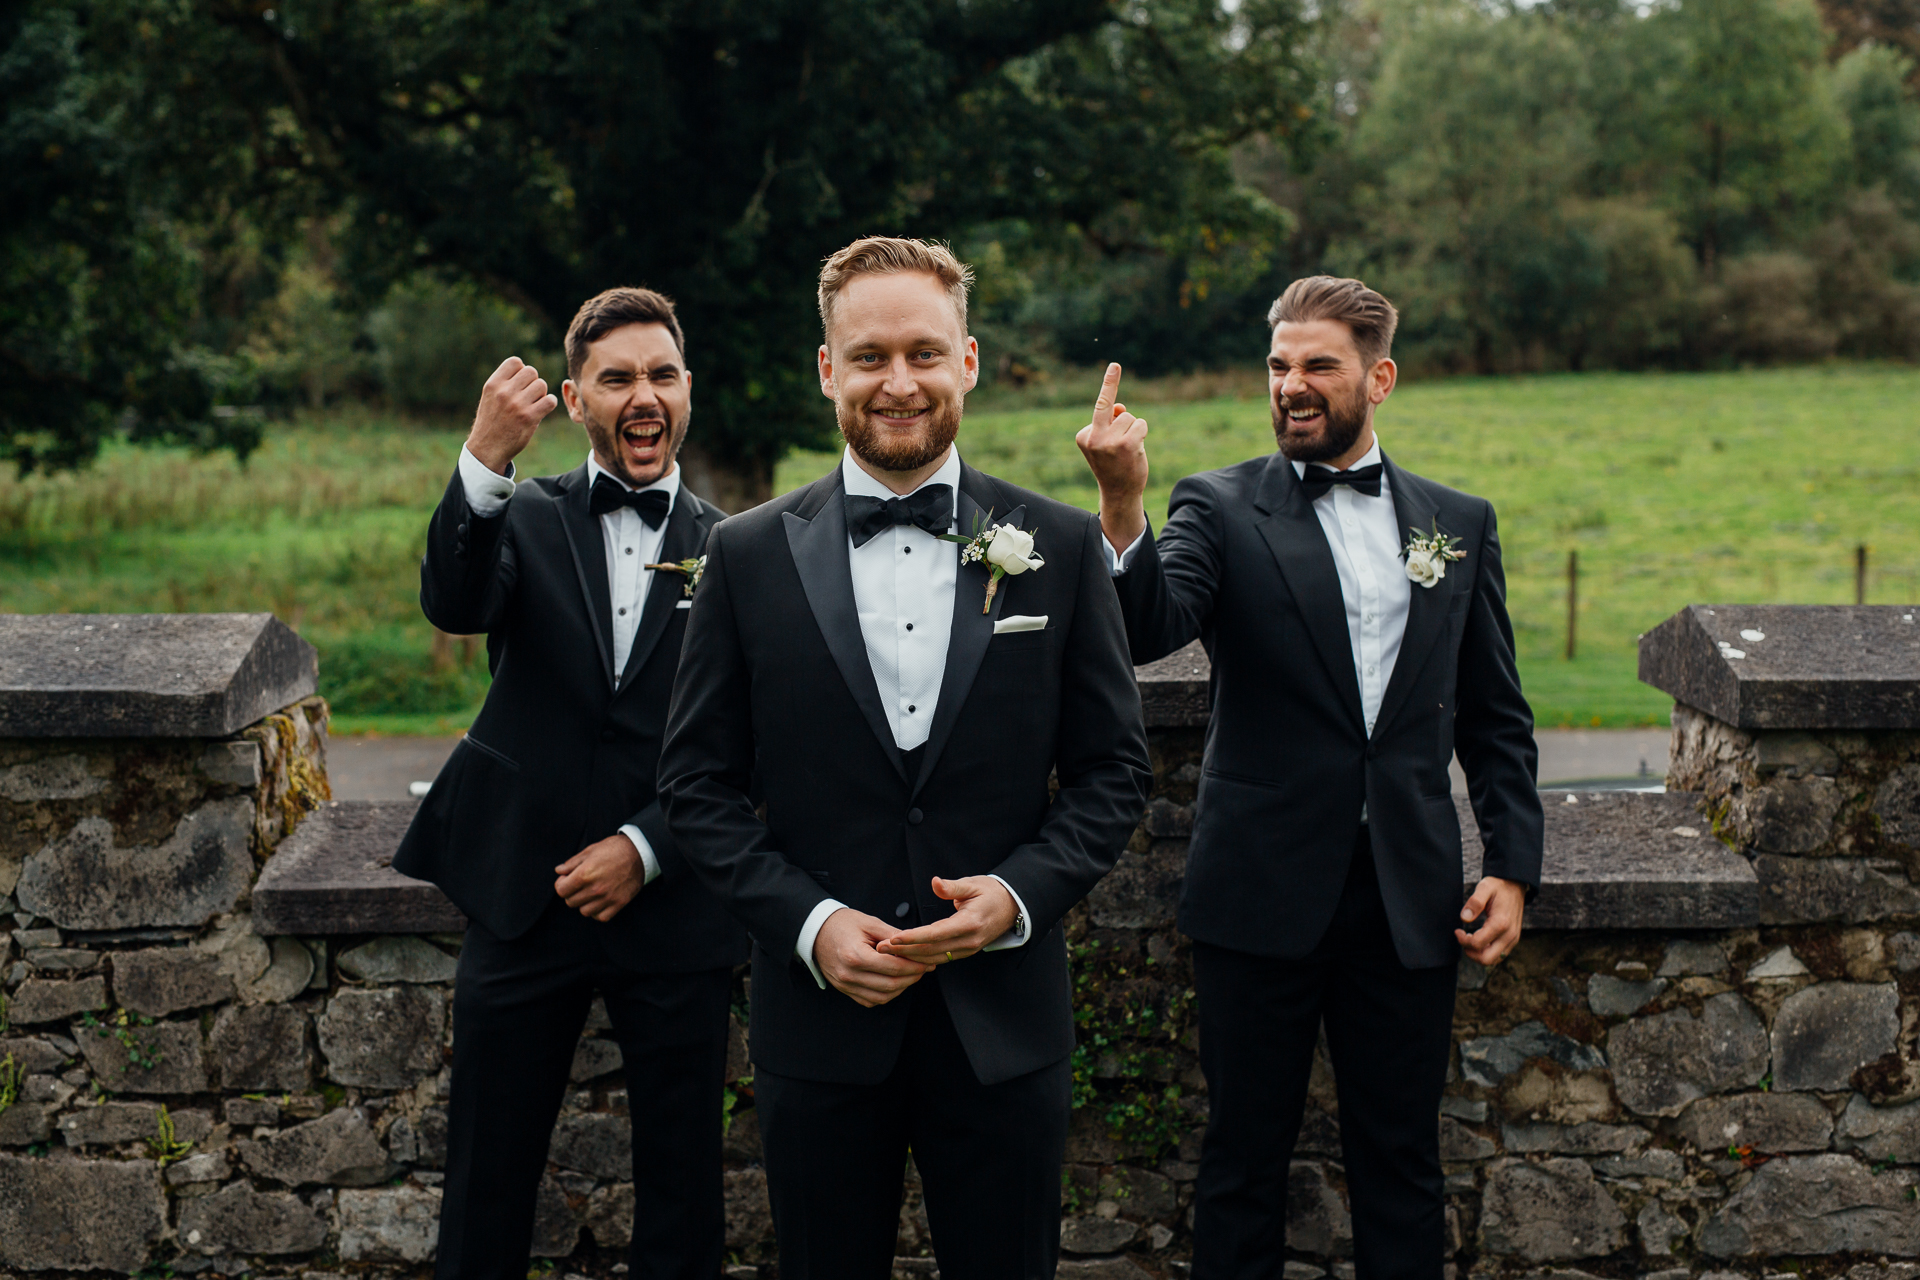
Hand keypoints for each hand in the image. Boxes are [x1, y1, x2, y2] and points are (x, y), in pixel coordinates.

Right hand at [466, 356, 556, 474]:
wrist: (487, 448)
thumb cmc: (491, 421)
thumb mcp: (490, 397)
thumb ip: (505, 382)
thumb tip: (526, 369)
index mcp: (493, 384)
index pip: (515, 362)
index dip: (521, 370)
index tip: (520, 383)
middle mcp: (504, 392)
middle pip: (531, 372)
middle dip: (533, 382)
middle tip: (529, 395)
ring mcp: (517, 405)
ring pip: (542, 385)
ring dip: (541, 394)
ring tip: (534, 403)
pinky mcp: (529, 418)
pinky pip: (550, 401)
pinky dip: (549, 403)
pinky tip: (542, 409)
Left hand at [554, 833, 644, 922]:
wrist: (640, 852)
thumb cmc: (614, 849)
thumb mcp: (590, 850)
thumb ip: (572, 863)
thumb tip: (559, 871)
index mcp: (585, 874)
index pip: (561, 890)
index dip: (562, 884)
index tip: (567, 879)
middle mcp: (595, 888)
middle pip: (571, 902)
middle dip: (572, 893)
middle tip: (580, 885)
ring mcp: (607, 898)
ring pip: (584, 911)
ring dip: (584, 903)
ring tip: (591, 893)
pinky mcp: (619, 903)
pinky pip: (601, 917)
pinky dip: (598, 911)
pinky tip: (600, 901)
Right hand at [815, 908, 932, 1007]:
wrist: (816, 931)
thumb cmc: (842, 924)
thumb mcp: (870, 923)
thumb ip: (894, 936)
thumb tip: (916, 946)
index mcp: (856, 956)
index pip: (893, 967)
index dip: (914, 966)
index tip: (927, 962)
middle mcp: (849, 975)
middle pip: (890, 985)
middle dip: (912, 978)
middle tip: (924, 969)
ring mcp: (846, 985)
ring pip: (882, 997)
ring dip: (901, 988)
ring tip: (911, 975)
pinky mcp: (845, 990)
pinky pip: (870, 1001)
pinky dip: (886, 995)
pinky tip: (894, 983)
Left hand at [877, 876, 1017, 965]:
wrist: (1013, 906)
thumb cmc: (992, 892)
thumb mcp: (973, 883)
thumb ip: (952, 886)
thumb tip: (935, 882)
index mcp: (970, 923)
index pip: (936, 934)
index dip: (913, 937)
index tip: (893, 938)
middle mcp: (969, 940)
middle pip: (931, 950)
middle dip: (904, 951)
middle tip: (881, 948)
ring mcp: (968, 948)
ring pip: (935, 958)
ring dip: (910, 957)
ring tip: (888, 953)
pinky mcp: (966, 951)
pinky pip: (941, 958)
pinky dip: (922, 958)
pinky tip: (906, 955)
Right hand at [1073, 362, 1149, 552]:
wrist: (1119, 494)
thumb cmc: (1114, 466)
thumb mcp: (1107, 443)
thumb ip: (1111, 423)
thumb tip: (1121, 407)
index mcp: (1083, 435)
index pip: (1100, 407)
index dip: (1109, 384)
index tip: (1114, 365)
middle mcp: (1093, 436)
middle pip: (1111, 406)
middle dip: (1110, 380)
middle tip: (1115, 365)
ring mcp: (1108, 441)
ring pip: (1129, 418)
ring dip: (1133, 430)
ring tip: (1128, 450)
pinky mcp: (1126, 445)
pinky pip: (1140, 425)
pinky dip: (1142, 433)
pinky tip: (1136, 450)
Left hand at [1456, 876, 1525, 965]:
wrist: (1515, 885)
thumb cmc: (1498, 886)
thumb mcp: (1485, 887)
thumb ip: (1474, 902)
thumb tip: (1464, 918)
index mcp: (1501, 923)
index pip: (1477, 944)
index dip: (1462, 940)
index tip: (1457, 930)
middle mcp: (1509, 935)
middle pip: (1486, 959)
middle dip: (1470, 952)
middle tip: (1463, 938)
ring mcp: (1513, 939)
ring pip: (1492, 960)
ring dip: (1478, 954)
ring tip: (1470, 939)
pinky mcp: (1513, 940)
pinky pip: (1499, 956)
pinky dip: (1486, 953)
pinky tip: (1479, 940)